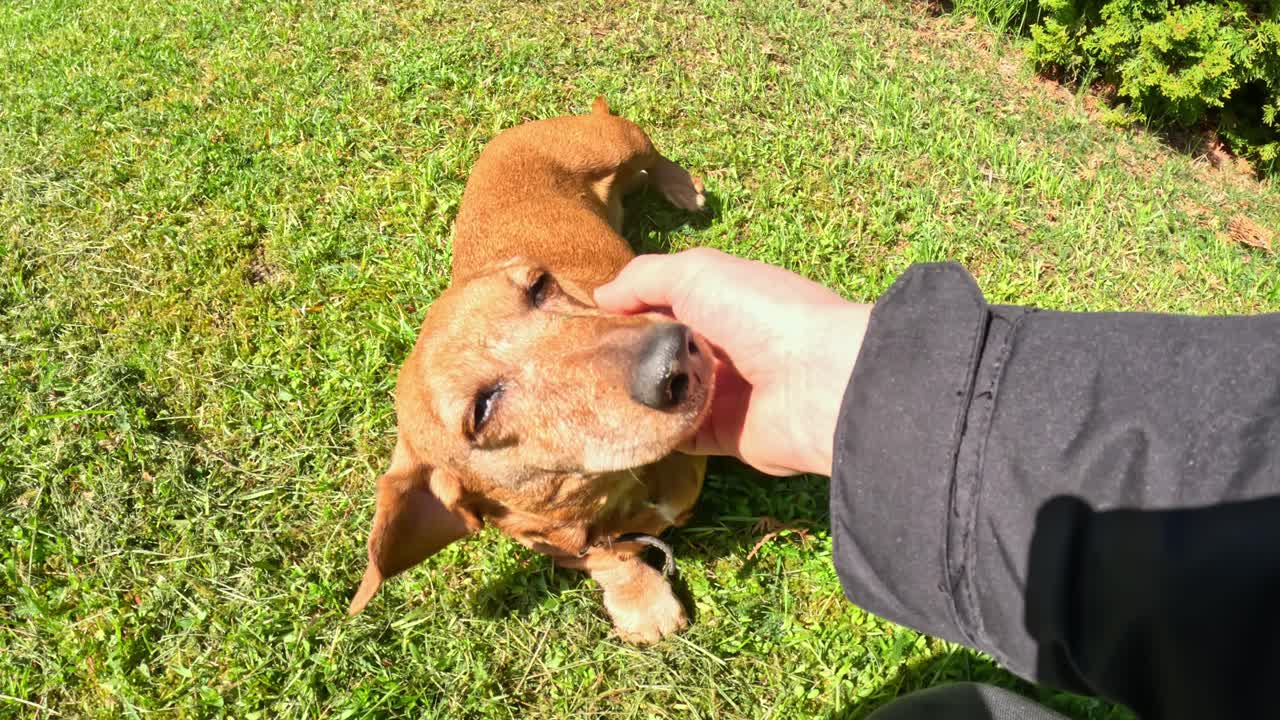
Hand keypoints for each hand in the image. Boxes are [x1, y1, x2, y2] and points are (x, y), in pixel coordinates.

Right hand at [595, 248, 870, 475]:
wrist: (818, 381)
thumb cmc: (760, 312)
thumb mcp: (697, 272)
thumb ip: (645, 278)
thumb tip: (600, 297)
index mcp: (723, 301)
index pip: (664, 302)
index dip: (625, 308)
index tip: (580, 319)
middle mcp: (724, 346)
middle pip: (659, 350)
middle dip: (621, 353)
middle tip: (572, 360)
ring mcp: (723, 393)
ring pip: (662, 393)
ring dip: (628, 393)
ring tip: (578, 392)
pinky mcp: (722, 435)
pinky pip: (673, 434)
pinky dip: (646, 430)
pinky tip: (609, 423)